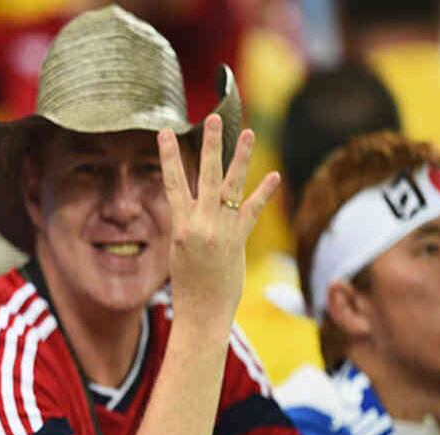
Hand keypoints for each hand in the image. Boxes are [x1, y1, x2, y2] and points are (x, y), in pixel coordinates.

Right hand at [157, 116, 279, 325]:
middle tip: (213, 119)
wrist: (202, 311)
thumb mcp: (178, 250)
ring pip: (232, 186)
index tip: (165, 132)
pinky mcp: (239, 239)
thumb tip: (196, 204)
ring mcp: (222, 230)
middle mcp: (201, 224)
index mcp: (180, 226)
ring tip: (248, 133)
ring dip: (241, 158)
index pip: (173, 183)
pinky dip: (263, 193)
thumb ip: (188, 223)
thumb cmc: (187, 283)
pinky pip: (252, 210)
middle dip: (210, 145)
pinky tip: (273, 176)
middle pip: (206, 175)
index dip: (169, 156)